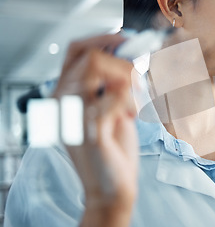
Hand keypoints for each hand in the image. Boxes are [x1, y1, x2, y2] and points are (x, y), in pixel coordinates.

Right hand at [53, 33, 138, 226]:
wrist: (113, 187)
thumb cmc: (114, 147)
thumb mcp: (114, 106)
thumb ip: (115, 81)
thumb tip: (129, 52)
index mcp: (66, 93)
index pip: (75, 51)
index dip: (103, 39)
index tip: (128, 41)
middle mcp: (62, 101)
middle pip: (91, 57)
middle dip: (124, 65)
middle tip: (140, 83)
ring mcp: (71, 116)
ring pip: (99, 70)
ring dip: (127, 83)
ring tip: (134, 105)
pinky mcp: (88, 131)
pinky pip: (113, 95)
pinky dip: (130, 101)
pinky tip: (132, 117)